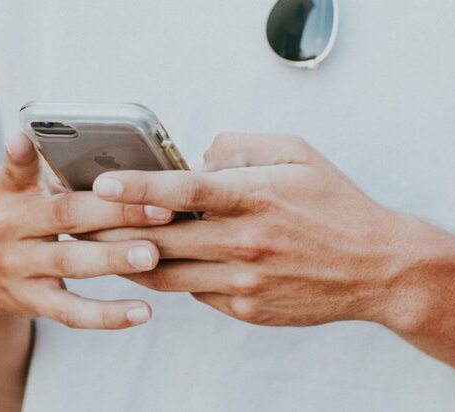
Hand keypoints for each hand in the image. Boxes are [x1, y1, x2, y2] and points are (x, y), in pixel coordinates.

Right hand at [0, 132, 175, 328]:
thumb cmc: (12, 220)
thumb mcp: (11, 190)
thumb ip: (38, 167)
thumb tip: (83, 140)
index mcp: (8, 194)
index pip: (15, 170)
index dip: (21, 154)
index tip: (25, 137)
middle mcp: (9, 229)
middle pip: (64, 215)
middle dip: (115, 211)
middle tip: (160, 208)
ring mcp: (19, 268)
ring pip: (70, 263)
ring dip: (114, 258)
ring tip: (151, 254)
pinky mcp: (31, 302)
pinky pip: (72, 312)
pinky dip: (108, 315)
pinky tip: (143, 312)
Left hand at [82, 133, 454, 328]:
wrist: (377, 268)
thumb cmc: (335, 203)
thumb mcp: (297, 153)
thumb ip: (241, 146)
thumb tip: (198, 157)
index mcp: (255, 196)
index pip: (184, 189)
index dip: (138, 186)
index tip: (100, 182)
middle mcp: (245, 240)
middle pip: (161, 236)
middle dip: (113, 228)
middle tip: (77, 219)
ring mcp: (243, 279)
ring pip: (167, 272)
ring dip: (129, 258)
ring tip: (97, 243)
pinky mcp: (244, 308)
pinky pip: (193, 292)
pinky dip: (171, 276)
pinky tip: (152, 262)